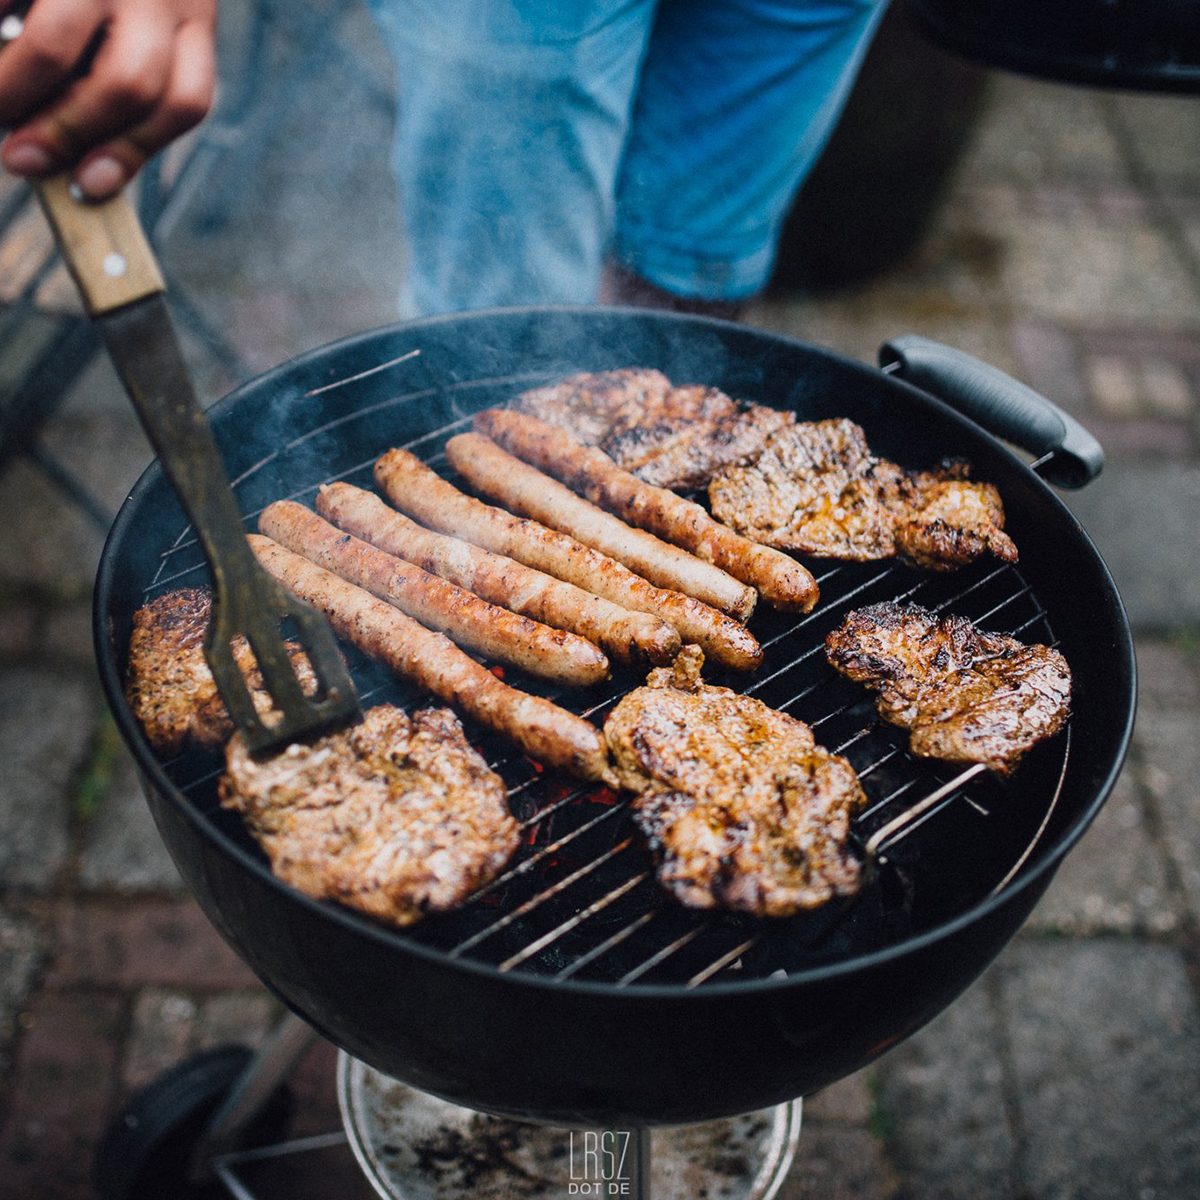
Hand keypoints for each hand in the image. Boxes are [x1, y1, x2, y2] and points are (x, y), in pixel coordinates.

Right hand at [0, 0, 216, 198]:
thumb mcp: (142, 11)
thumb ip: (121, 72)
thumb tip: (71, 160)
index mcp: (192, 16)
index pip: (184, 102)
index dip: (133, 153)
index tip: (87, 185)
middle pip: (127, 87)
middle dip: (67, 134)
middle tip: (19, 160)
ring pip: (54, 51)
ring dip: (11, 92)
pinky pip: (2, 2)